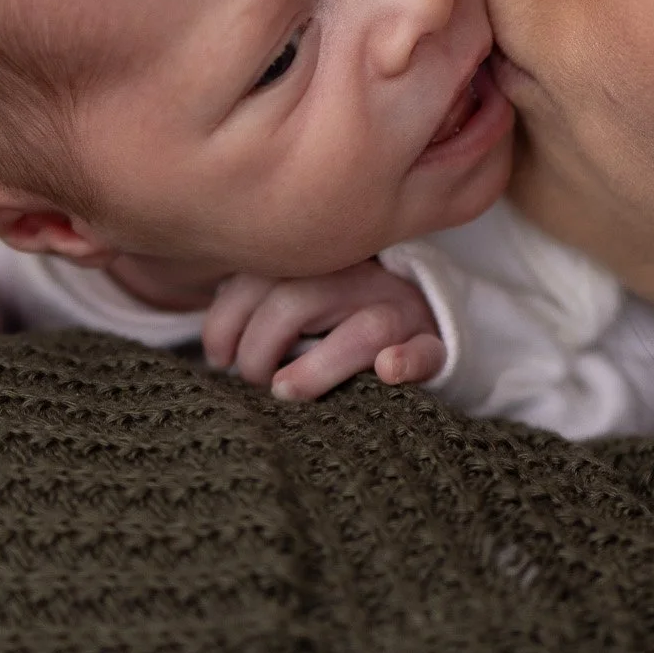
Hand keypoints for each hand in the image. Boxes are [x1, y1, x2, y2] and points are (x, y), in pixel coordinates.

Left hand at [202, 260, 445, 401]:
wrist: (424, 327)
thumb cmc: (342, 324)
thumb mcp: (300, 304)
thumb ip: (263, 305)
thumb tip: (218, 345)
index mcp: (321, 260)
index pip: (261, 276)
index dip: (226, 317)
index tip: (217, 356)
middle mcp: (362, 277)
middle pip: (299, 299)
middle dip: (259, 347)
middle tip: (252, 380)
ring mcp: (403, 311)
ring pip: (364, 330)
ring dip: (316, 367)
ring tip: (286, 392)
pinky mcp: (435, 347)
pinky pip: (427, 351)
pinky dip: (407, 361)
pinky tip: (388, 370)